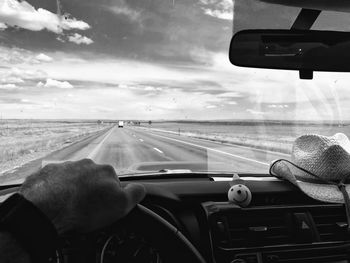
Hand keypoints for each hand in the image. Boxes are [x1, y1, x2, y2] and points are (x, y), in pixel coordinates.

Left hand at [19, 159, 145, 233]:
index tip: (103, 207)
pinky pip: (56, 180)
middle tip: (85, 208)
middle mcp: (87, 164)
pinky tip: (55, 201)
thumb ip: (135, 194)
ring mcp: (67, 166)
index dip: (110, 197)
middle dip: (91, 191)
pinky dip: (57, 189)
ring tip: (69, 206)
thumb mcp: (120, 205)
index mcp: (106, 171)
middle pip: (94, 179)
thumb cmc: (83, 208)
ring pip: (75, 178)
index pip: (114, 183)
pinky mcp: (48, 172)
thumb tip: (140, 188)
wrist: (45, 208)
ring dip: (74, 189)